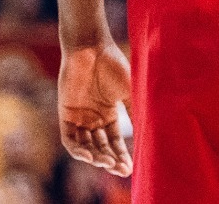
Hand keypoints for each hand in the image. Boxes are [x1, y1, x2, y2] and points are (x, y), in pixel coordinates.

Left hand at [58, 39, 133, 176]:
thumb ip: (138, 113)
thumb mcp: (130, 93)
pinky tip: (90, 156)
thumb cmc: (113, 66)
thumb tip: (154, 138)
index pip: (115, 143)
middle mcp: (92, 117)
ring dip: (96, 158)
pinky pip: (68, 138)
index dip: (122, 157)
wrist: (90, 48)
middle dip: (110, 161)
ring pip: (85, 146)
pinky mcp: (64, 112)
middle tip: (120, 170)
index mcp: (108, 113)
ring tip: (107, 163)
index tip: (130, 170)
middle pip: (100, 147)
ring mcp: (78, 115)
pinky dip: (78, 150)